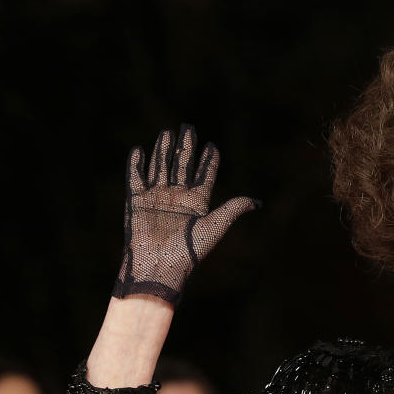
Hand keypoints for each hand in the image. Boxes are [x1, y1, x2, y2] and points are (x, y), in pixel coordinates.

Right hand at [112, 124, 258, 304]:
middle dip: (186, 147)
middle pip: (183, 165)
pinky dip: (136, 165)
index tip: (212, 145)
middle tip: (188, 127)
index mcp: (198, 203)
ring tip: (167, 132)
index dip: (209, 160)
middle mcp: (178, 197)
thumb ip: (233, 209)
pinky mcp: (136, 201)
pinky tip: (139, 150)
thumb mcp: (216, 227)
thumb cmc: (189, 251)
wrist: (159, 266)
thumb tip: (257, 202)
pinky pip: (135, 178)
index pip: (205, 175)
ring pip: (161, 167)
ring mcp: (157, 197)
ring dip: (164, 150)